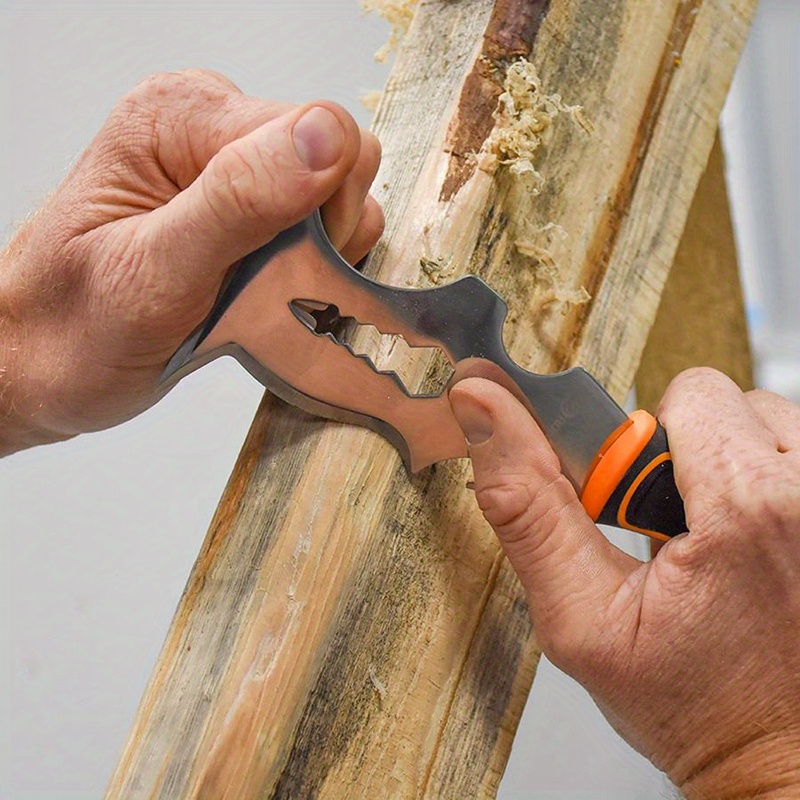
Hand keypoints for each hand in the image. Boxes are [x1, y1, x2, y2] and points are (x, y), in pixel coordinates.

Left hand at [0, 69, 382, 454]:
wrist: (45, 365)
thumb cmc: (76, 327)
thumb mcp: (156, 271)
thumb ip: (239, 199)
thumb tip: (327, 137)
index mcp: (181, 118)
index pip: (321, 132)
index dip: (323, 208)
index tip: (283, 266)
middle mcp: (211, 130)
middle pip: (339, 162)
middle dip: (321, 235)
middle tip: (262, 283)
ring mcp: (232, 171)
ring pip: (338, 200)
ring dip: (315, 258)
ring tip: (253, 293)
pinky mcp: (246, 211)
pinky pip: (320, 229)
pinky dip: (310, 269)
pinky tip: (262, 294)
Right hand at [449, 368, 799, 797]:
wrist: (780, 765)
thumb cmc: (692, 708)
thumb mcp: (579, 616)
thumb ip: (525, 504)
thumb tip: (481, 405)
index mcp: (747, 508)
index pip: (692, 394)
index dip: (647, 449)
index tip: (642, 509)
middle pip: (735, 404)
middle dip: (691, 455)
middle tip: (682, 531)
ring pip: (773, 426)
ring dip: (736, 467)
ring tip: (720, 537)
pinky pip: (797, 458)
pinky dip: (771, 485)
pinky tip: (755, 543)